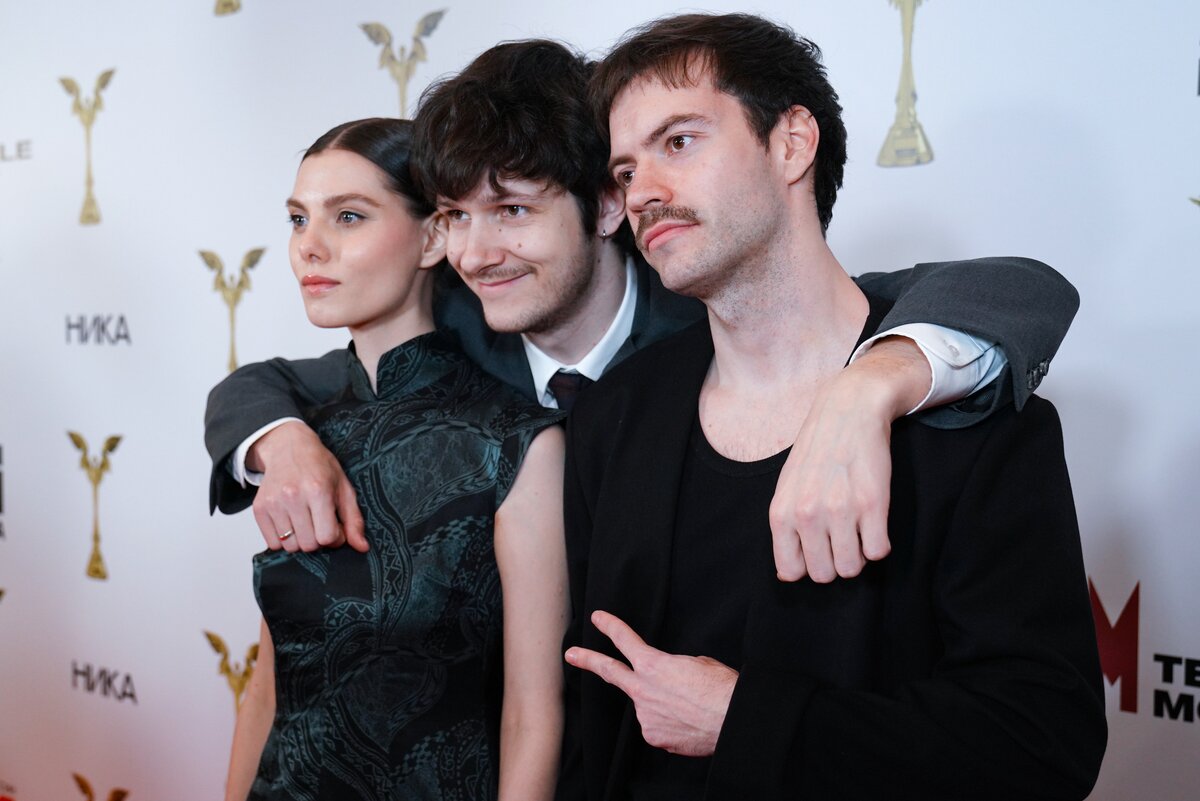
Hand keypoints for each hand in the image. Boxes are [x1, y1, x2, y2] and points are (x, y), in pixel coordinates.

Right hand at [248, 421, 366, 552]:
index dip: (335, 536)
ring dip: (300, 540)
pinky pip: (272, 543)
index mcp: (318, 491)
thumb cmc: (319, 467)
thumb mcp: (344, 488)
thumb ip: (354, 519)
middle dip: (317, 539)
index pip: (327, 537)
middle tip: (319, 522)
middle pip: (308, 545)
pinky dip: (282, 540)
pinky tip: (290, 522)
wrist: (288, 448)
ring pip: (290, 546)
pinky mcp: (259, 508)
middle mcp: (293, 496)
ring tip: (304, 520)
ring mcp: (273, 503)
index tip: (334, 525)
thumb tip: (362, 547)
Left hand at [564, 610, 736, 756]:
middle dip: (588, 660)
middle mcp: (643, 691)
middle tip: (571, 654)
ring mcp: (646, 717)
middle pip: (610, 672)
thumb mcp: (699, 663)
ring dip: (664, 705)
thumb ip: (675, 667)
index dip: (610, 627)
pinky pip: (658, 726)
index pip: (625, 640)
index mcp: (654, 665)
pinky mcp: (654, 737)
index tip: (597, 619)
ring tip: (691, 707)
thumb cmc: (721, 689)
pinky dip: (671, 724)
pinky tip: (689, 722)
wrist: (732, 721)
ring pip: (649, 706)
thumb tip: (670, 679)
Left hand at [769, 336, 928, 581]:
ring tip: (857, 530)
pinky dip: (879, 544)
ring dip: (858, 554)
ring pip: (852, 568)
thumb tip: (786, 575)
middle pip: (824, 575)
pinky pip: (878, 552)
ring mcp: (840, 510)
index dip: (807, 565)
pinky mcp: (872, 503)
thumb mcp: (787, 487)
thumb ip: (785, 529)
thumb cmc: (816, 451)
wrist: (848, 411)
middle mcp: (808, 515)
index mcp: (782, 513)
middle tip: (841, 538)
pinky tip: (874, 523)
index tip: (818, 548)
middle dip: (834, 562)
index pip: (791, 571)